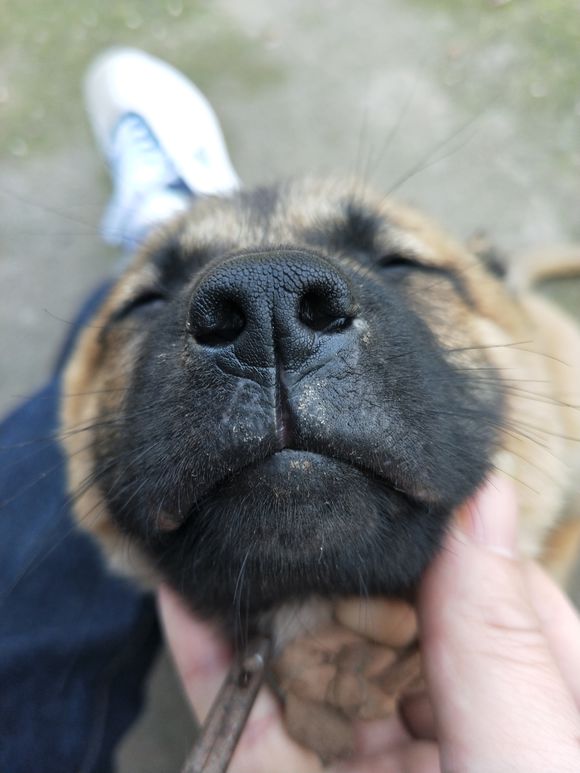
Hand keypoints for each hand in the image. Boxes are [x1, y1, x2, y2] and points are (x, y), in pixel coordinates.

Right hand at [158, 476, 579, 771]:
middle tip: (286, 457)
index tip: (382, 453)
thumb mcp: (531, 754)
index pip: (474, 587)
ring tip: (227, 500)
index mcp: (510, 706)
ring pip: (298, 654)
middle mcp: (429, 723)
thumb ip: (502, 636)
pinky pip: (236, 712)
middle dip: (328, 546)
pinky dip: (206, 650)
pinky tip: (183, 586)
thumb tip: (486, 495)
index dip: (428, 522)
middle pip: (371, 615)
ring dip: (258, 585)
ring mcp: (350, 753)